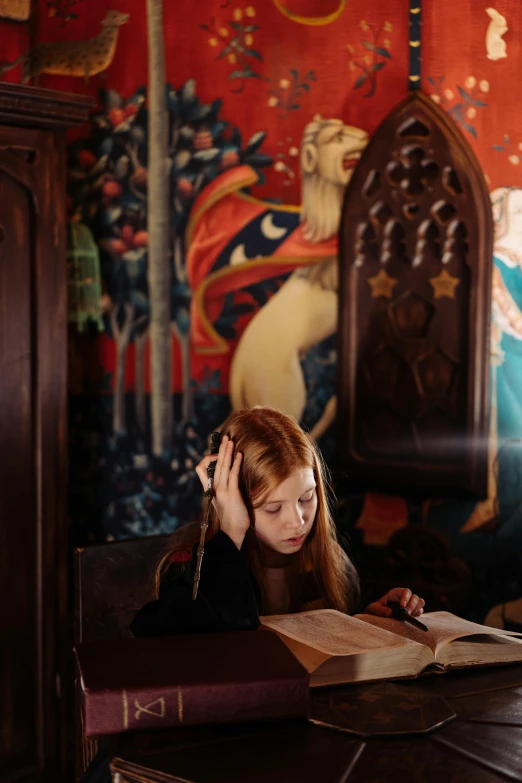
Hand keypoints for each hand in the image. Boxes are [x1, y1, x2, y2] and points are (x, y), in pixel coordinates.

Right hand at [195, 435, 249, 549]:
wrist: (231, 533)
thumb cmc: (230, 519)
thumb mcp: (223, 502)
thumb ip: (223, 490)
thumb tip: (229, 480)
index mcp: (210, 489)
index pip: (201, 469)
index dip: (209, 459)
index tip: (219, 455)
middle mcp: (214, 488)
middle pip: (214, 463)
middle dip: (220, 449)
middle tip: (225, 437)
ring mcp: (222, 490)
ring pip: (222, 466)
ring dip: (227, 452)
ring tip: (231, 441)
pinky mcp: (232, 493)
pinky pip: (232, 475)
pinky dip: (235, 463)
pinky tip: (240, 455)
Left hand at [365, 588, 424, 618]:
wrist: (377, 617)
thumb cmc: (375, 610)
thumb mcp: (374, 609)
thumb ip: (380, 610)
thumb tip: (390, 612)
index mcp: (396, 593)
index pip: (405, 591)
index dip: (406, 597)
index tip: (402, 606)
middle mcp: (405, 597)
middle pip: (415, 597)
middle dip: (412, 605)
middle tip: (407, 613)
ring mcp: (410, 604)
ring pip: (420, 602)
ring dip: (416, 608)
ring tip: (409, 615)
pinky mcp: (413, 612)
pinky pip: (420, 611)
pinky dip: (418, 614)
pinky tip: (411, 618)